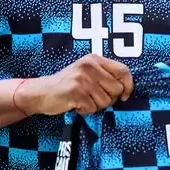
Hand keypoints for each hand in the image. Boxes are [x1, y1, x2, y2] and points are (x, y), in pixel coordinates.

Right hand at [16, 55, 134, 115]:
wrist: (41, 92)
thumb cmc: (68, 85)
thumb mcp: (87, 73)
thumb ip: (105, 76)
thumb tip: (127, 90)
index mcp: (94, 59)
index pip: (123, 70)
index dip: (128, 85)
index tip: (124, 96)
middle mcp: (89, 66)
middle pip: (117, 89)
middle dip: (109, 99)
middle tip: (93, 98)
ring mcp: (82, 79)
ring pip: (106, 101)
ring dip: (95, 106)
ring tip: (82, 100)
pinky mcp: (76, 92)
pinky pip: (93, 108)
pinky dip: (85, 110)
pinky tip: (75, 104)